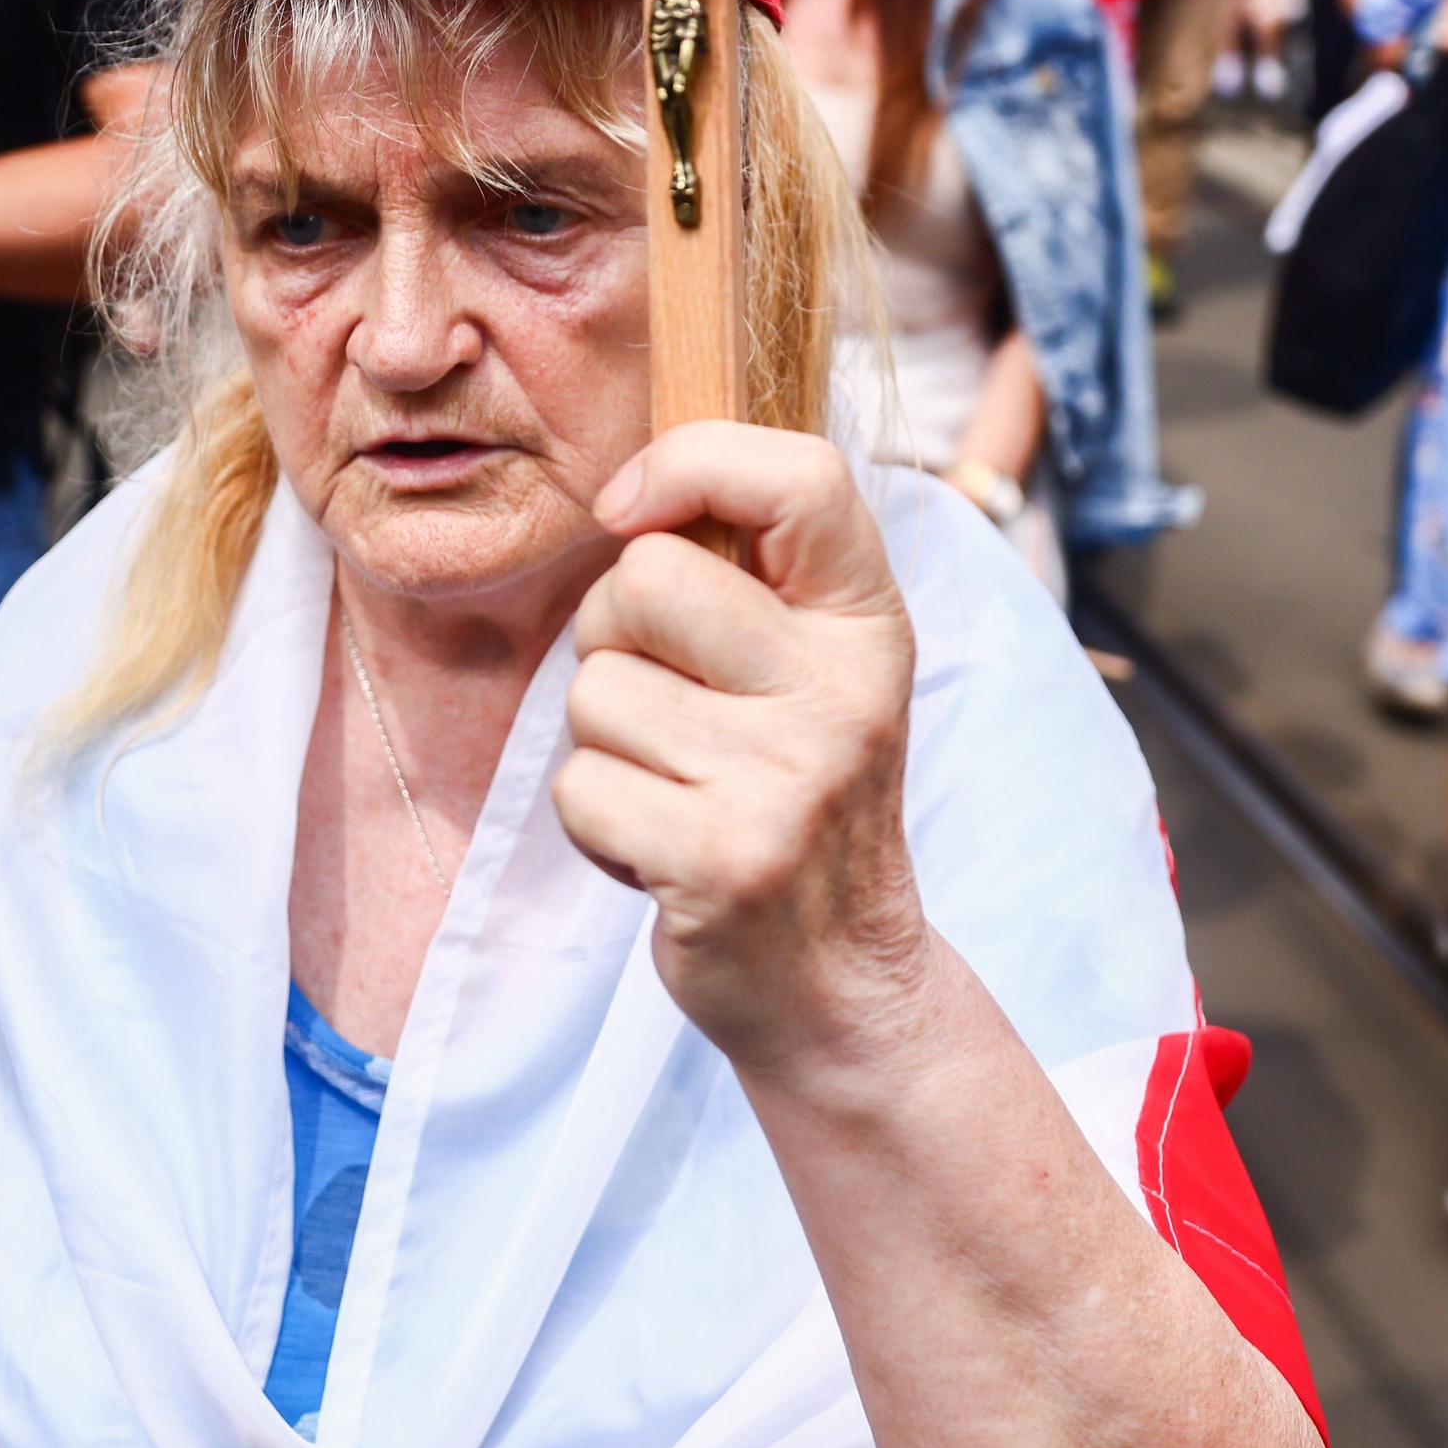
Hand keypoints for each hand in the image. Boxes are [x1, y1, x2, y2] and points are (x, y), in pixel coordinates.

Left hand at [552, 423, 926, 1078]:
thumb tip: (626, 491)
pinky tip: (661, 850)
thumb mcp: (814, 671)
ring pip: (595, 690)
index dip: (692, 463)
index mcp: (867, 625)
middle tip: (666, 706)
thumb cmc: (794, 798)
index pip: (801, 476)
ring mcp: (788, 779)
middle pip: (643, 578)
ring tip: (675, 792)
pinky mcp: (722, 859)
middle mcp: (842, 692)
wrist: (839, 984)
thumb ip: (749, 577)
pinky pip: (580, 787)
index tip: (631, 510)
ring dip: (605, 746)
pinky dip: (596, 825)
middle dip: (612, 637)